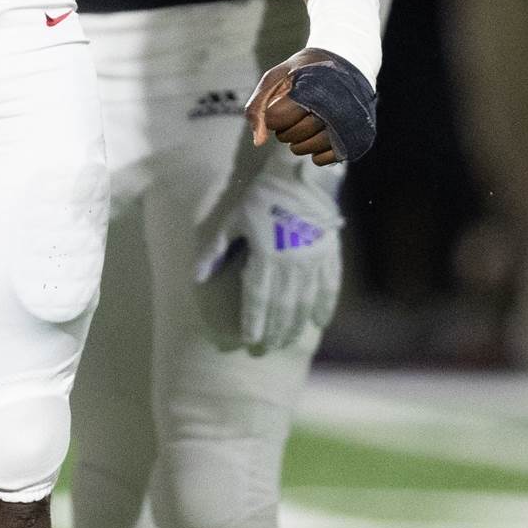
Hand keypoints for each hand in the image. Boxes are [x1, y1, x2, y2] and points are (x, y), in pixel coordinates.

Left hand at [200, 149, 343, 351]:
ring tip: (288, 342)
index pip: (257, 299)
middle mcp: (290, 265)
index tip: (249, 341)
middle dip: (274, 332)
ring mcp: (312, 262)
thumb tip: (198, 278)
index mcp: (265, 258)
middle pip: (282, 308)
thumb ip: (215, 251)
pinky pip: (329, 287)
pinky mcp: (328, 255)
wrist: (299, 178)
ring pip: (304, 303)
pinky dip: (325, 307)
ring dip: (296, 326)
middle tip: (267, 350)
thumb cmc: (260, 197)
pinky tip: (319, 323)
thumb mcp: (232, 221)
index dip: (253, 323)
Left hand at [248, 49, 366, 164]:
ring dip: (298, 140)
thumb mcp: (278, 75)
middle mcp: (334, 109)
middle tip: (293, 112)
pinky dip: (315, 151)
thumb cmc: (306, 72)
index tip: (282, 101)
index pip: (277, 117)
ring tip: (306, 122)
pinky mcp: (353, 141)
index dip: (273, 113)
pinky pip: (321, 160)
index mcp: (314, 89)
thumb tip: (258, 142)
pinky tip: (320, 133)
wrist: (347, 65)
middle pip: (291, 135)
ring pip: (305, 149)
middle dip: (284, 127)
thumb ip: (259, 105)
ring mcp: (346, 127)